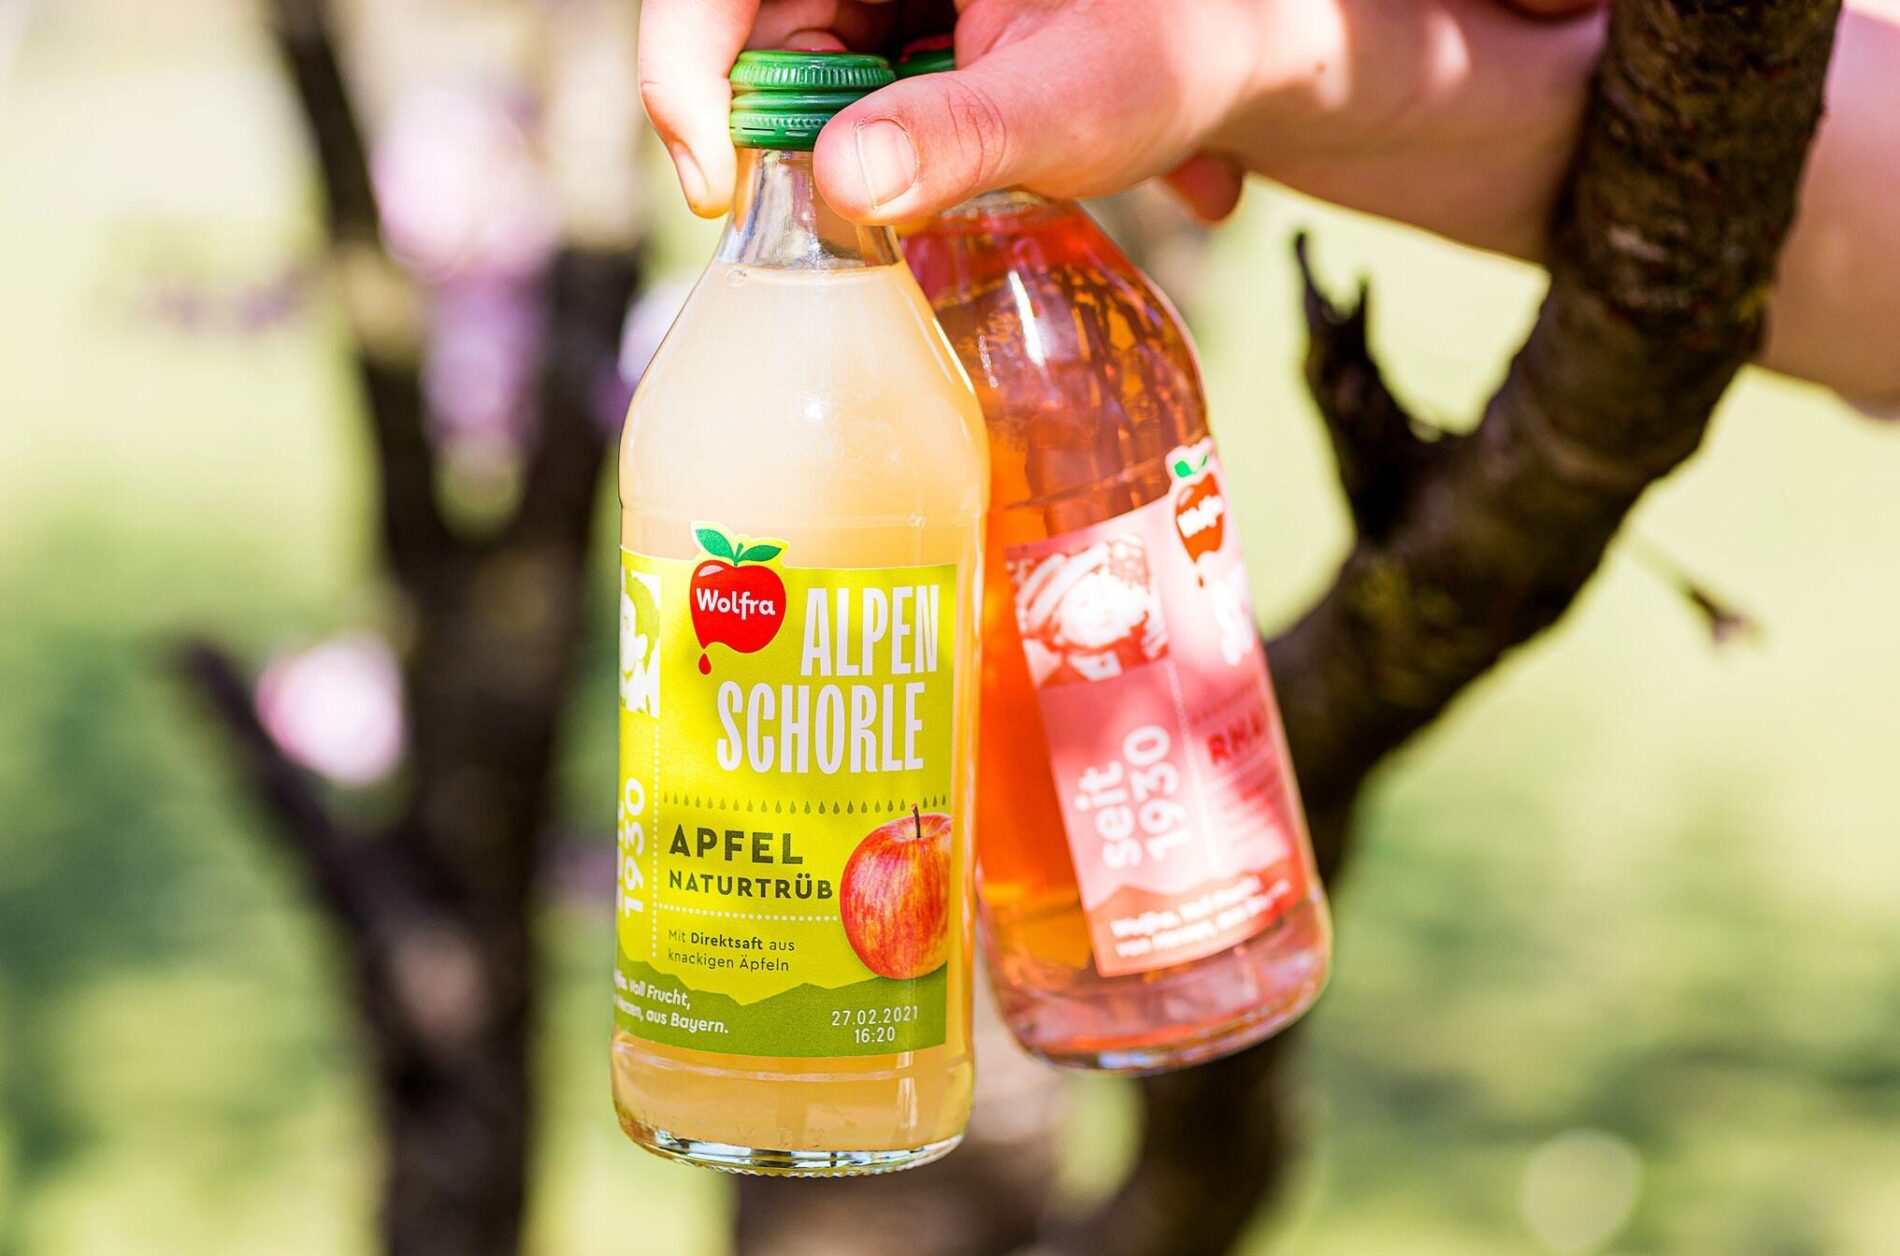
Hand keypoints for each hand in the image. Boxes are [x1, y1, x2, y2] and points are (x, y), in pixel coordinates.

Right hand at [638, 0, 1603, 256]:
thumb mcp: (1080, 95)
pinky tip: (1015, 173)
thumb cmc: (1198, 36)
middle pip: (759, 33)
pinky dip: (920, 154)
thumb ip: (955, 138)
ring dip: (882, 161)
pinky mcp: (918, 25)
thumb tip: (836, 191)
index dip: (683, 70)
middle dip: (796, 145)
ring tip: (1009, 184)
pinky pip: (866, 89)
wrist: (1276, 42)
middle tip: (855, 235)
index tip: (718, 189)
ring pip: (814, 74)